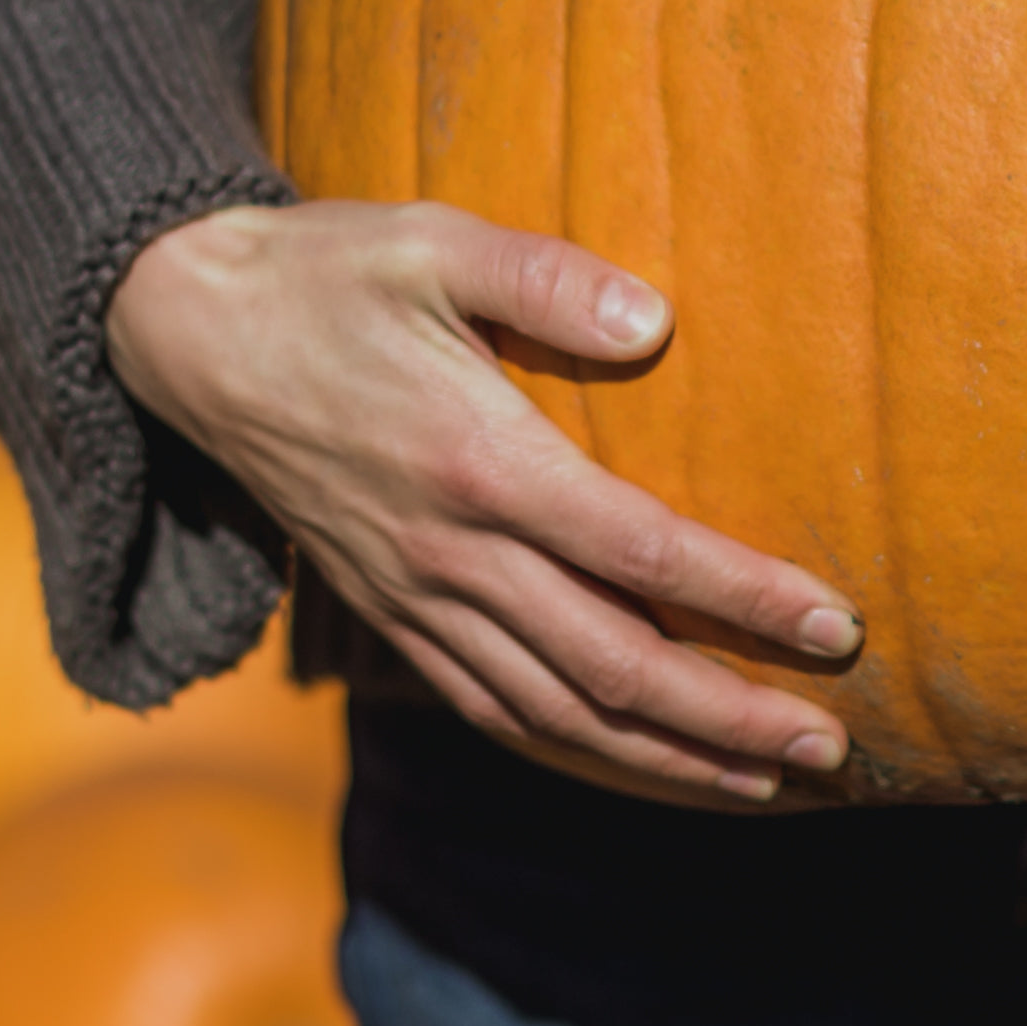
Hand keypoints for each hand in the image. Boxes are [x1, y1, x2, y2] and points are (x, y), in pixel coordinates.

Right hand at [105, 200, 859, 805]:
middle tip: (830, 745)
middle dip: (729, 718)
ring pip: (555, 715)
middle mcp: (449, 555)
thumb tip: (658, 322)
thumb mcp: (435, 241)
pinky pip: (493, 712)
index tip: (838, 628)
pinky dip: (575, 755)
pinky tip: (643, 770)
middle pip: (612, 668)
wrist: (188, 332)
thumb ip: (548, 278)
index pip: (642, 555)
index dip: (746, 601)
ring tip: (764, 784)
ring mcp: (415, 600)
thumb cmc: (328, 272)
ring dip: (664, 761)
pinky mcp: (390, 618)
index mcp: (479, 462)